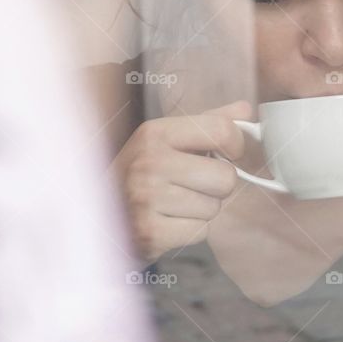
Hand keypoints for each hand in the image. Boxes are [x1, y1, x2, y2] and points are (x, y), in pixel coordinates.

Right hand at [109, 100, 252, 264]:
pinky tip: (168, 221)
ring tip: (175, 203)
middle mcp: (149, 162)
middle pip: (226, 177)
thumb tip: (245, 110)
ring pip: (215, 207)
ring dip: (202, 209)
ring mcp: (147, 198)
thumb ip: (207, 123)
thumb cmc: (141, 174)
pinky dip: (191, 230)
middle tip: (193, 185)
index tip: (227, 153)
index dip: (235, 145)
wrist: (97, 216)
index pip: (222, 130)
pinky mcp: (150, 231)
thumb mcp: (166, 139)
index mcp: (155, 133)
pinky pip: (201, 231)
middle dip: (217, 185)